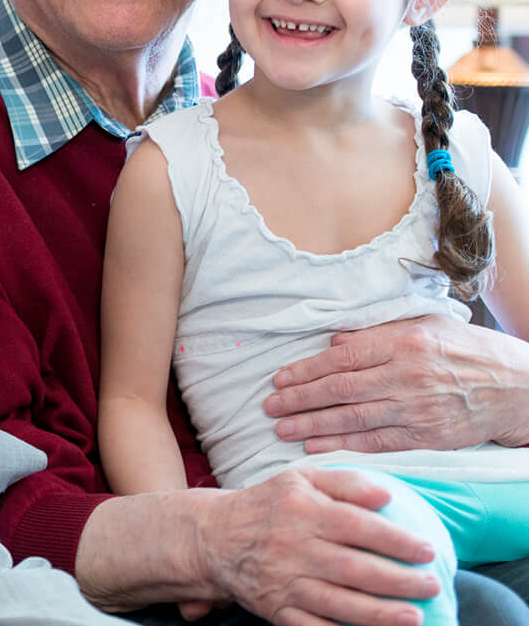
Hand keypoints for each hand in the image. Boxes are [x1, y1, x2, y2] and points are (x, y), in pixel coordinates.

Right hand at [193, 468, 437, 625]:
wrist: (212, 537)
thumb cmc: (268, 505)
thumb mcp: (299, 480)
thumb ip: (345, 483)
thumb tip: (388, 496)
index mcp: (301, 510)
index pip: (356, 526)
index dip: (395, 540)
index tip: (428, 550)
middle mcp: (292, 547)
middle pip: (353, 568)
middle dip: (398, 581)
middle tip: (432, 586)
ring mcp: (284, 582)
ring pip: (337, 603)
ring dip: (379, 614)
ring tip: (414, 618)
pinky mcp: (276, 609)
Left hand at [265, 315, 528, 453]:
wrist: (519, 387)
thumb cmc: (467, 350)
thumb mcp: (426, 326)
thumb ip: (378, 332)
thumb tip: (334, 340)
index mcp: (403, 342)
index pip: (342, 357)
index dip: (305, 370)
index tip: (278, 378)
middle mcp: (407, 375)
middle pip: (340, 389)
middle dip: (299, 400)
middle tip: (269, 407)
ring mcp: (417, 408)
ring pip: (353, 418)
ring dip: (312, 425)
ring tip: (281, 429)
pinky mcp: (427, 436)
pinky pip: (377, 443)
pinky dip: (343, 446)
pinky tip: (316, 447)